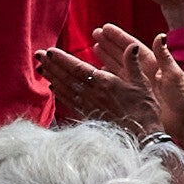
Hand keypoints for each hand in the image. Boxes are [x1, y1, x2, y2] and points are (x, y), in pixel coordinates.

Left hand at [38, 28, 178, 141]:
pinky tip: (53, 88)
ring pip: (66, 89)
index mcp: (105, 83)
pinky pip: (71, 103)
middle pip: (67, 77)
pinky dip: (61, 94)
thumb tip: (132, 46)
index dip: (62, 59)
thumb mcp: (142, 83)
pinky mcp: (90, 116)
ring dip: (52, 77)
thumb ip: (133, 63)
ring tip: (42, 68)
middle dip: (52, 65)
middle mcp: (93, 94)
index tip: (49, 52)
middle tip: (38, 55)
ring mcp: (90, 106)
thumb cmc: (144, 110)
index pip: (78, 68)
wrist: (143, 137)